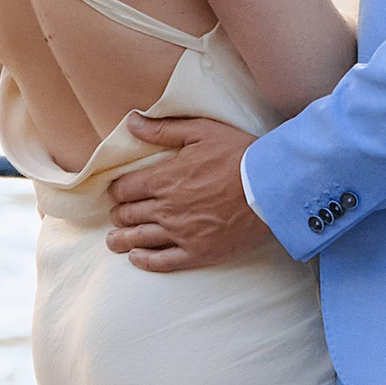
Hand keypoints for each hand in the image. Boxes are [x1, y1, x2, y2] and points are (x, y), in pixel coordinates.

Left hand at [105, 117, 277, 271]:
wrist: (271, 187)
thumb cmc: (238, 155)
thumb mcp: (200, 131)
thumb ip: (163, 130)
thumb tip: (132, 122)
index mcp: (163, 179)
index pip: (125, 188)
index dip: (118, 190)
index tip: (119, 192)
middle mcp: (166, 209)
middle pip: (128, 214)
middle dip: (119, 213)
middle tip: (119, 214)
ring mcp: (181, 233)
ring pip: (139, 239)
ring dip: (121, 239)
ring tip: (114, 241)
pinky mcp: (198, 252)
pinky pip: (162, 261)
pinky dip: (144, 261)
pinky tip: (136, 258)